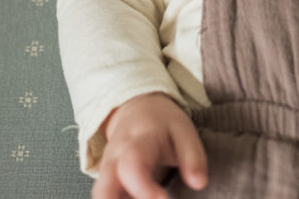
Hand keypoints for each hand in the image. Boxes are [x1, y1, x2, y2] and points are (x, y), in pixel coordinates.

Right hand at [92, 92, 207, 198]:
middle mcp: (114, 159)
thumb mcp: (183, 130)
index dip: (144, 189)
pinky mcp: (104, 182)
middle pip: (104, 190)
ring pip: (99, 196)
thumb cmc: (162, 123)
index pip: (132, 167)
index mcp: (136, 142)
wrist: (136, 108)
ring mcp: (105, 172)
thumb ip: (192, 157)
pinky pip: (105, 197)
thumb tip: (199, 183)